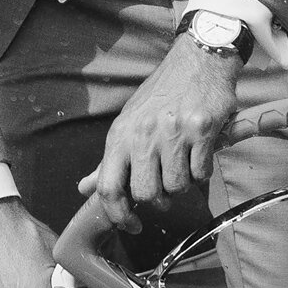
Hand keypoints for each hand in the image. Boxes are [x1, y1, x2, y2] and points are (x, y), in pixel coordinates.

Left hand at [82, 34, 238, 233]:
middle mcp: (143, 134)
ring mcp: (172, 132)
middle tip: (165, 187)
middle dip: (158, 199)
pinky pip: (201, 173)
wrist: (197, 61)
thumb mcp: (128, 124)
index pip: (108, 187)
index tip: (131, 225)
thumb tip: (85, 188)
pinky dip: (202, 170)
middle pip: (145, 193)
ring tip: (183, 163)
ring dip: (182, 184)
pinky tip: (199, 153)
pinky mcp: (201, 130)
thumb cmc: (161, 96)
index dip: (117, 215)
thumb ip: (110, 162)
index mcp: (120, 135)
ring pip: (176, 187)